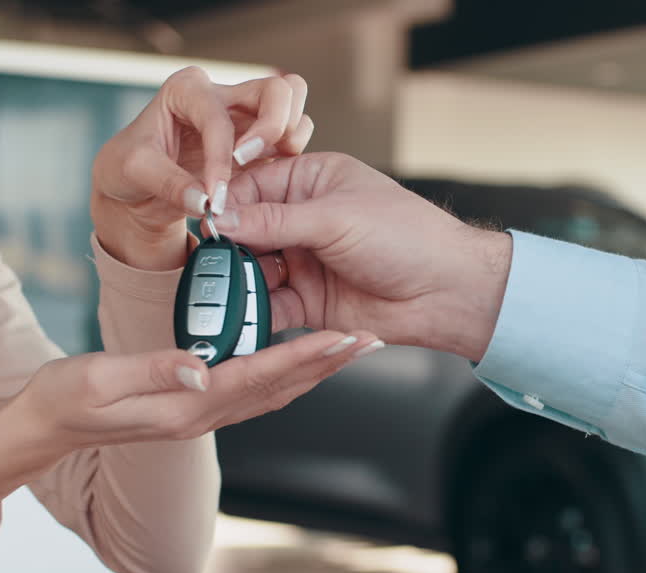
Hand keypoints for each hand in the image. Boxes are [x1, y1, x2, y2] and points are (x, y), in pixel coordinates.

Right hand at [0, 329, 380, 512]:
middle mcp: (203, 414)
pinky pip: (253, 389)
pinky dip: (285, 372)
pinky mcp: (196, 406)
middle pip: (280, 386)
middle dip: (326, 363)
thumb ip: (151, 370)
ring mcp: (202, 413)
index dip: (305, 357)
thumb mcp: (98, 379)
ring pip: (273, 390)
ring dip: (314, 369)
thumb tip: (202, 368)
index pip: (259, 377)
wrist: (43, 428)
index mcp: (185, 406)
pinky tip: (301, 357)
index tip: (343, 339)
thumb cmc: (64, 398)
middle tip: (369, 340)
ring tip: (350, 346)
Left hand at [91, 66, 312, 270]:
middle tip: (249, 161)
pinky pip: (292, 139)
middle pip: (276, 90)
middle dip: (273, 126)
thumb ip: (168, 184)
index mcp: (187, 90)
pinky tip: (270, 180)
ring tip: (267, 166)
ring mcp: (246, 118)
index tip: (214, 195)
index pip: (217, 118)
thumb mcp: (133, 172)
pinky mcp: (260, 144)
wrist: (137, 190)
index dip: (219, 157)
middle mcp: (222, 96)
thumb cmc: (128, 169)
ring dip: (289, 136)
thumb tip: (206, 201)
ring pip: (292, 105)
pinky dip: (291, 157)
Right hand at [213, 152, 512, 361]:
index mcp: (312, 181)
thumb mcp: (335, 218)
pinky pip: (269, 305)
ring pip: (252, 270)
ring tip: (214, 293)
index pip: (250, 186)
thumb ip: (274, 220)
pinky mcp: (308, 300)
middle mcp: (303, 220)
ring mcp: (304, 261)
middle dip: (222, 248)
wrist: (447, 292)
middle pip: (245, 231)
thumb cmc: (408, 238)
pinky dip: (251, 312)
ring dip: (234, 282)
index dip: (223, 203)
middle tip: (200, 262)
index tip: (198, 220)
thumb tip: (222, 218)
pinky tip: (235, 317)